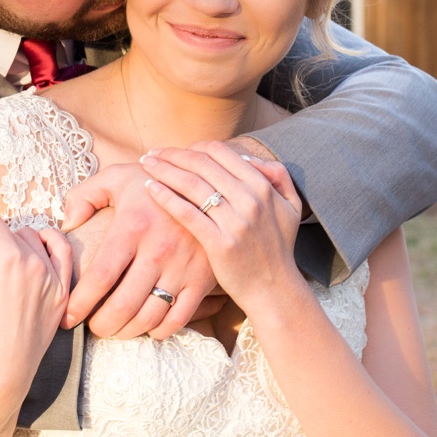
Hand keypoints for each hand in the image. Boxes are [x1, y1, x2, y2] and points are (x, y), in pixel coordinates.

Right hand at [0, 214, 72, 413]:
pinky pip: (63, 255)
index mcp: (7, 259)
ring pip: (36, 238)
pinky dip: (50, 246)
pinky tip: (34, 252)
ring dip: (16, 241)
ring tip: (1, 258)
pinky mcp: (63, 294)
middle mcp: (35, 263)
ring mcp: (54, 279)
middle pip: (11, 230)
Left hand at [58, 163, 216, 339]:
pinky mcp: (202, 279)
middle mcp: (158, 250)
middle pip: (123, 305)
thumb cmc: (154, 182)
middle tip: (91, 328)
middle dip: (101, 325)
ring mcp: (183, 267)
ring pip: (150, 317)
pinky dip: (159, 331)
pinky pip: (179, 318)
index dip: (80, 304)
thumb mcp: (117, 177)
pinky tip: (146, 327)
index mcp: (132, 227)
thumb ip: (84, 194)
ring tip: (114, 329)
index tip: (67, 318)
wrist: (209, 183)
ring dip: (126, 332)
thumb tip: (67, 224)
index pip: (100, 276)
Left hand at [140, 142, 305, 306]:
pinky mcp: (219, 243)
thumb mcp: (290, 207)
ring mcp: (235, 222)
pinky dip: (166, 196)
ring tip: (145, 164)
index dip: (193, 146)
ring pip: (191, 184)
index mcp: (263, 186)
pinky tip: (150, 189)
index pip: (220, 152)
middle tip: (151, 153)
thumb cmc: (278, 248)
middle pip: (201, 164)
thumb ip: (277, 177)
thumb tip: (248, 157)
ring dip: (164, 169)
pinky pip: (187, 212)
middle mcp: (250, 200)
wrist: (275, 289)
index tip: (176, 151)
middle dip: (172, 154)